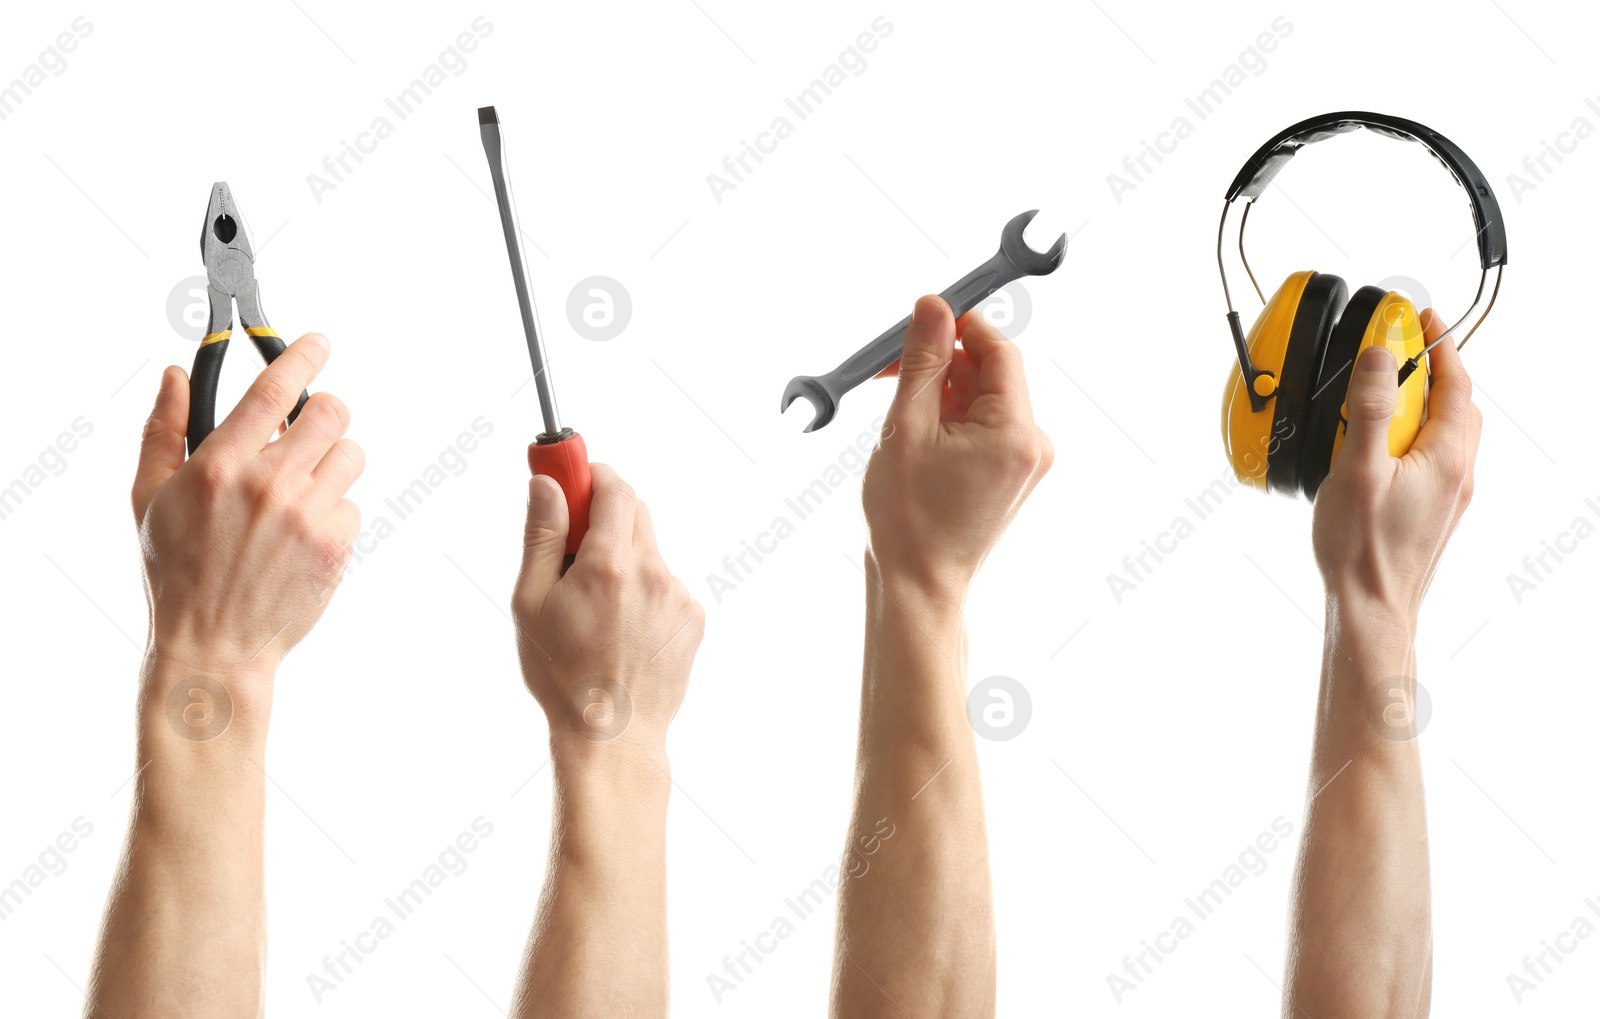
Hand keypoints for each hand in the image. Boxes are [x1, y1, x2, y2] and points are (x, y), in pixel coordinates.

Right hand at [132, 333, 362, 689]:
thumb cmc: (175, 571)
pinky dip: (334, 512)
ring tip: (300, 491)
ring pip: (351, 455)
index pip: (273, 390)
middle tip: (306, 431)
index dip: (302, 356)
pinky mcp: (335, 545)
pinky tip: (303, 535)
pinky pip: (354, 504)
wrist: (212, 645)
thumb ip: (164, 430)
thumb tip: (179, 375)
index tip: (319, 341)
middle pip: (332, 413)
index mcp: (219, 465)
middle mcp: (267, 484)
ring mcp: (306, 515)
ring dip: (331, 464)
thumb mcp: (148, 498)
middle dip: (323, 414)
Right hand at [511, 466, 702, 754]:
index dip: (591, 475)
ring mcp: (678, 597)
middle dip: (603, 516)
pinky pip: (664, 585)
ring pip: (648, 552)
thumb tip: (547, 485)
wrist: (612, 737)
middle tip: (572, 545)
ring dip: (622, 560)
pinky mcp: (693, 618)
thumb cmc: (562, 674)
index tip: (572, 477)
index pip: (614, 489)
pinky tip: (621, 630)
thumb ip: (542, 535)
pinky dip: (643, 592)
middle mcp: (653, 574)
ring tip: (595, 610)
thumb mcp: (532, 603)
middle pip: (634, 513)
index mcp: (609, 566)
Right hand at [861, 295, 1053, 600]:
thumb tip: (932, 305)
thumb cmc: (908, 518)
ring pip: (980, 400)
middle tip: (889, 369)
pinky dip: (948, 421)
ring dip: (940, 393)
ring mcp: (1024, 463)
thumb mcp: (906, 427)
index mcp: (1017, 432)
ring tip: (896, 418)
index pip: (999, 351)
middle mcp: (1033, 445)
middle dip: (941, 363)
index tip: (920, 319)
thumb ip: (922, 361)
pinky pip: (981, 427)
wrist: (917, 586)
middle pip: (989, 374)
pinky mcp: (1009, 476)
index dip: (960, 327)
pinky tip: (915, 439)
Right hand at [1313, 309, 1481, 624]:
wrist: (1372, 608)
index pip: (1456, 383)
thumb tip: (1379, 356)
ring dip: (1419, 406)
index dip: (1440, 344)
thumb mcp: (1358, 469)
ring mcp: (1448, 495)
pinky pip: (1430, 458)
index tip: (1419, 318)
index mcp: (1448, 456)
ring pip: (1443, 433)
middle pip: (1456, 405)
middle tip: (1395, 351)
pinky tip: (1376, 447)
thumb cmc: (1363, 548)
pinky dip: (1411, 437)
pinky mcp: (1431, 511)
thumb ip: (1369, 408)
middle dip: (1431, 371)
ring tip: (1378, 395)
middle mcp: (1458, 473)